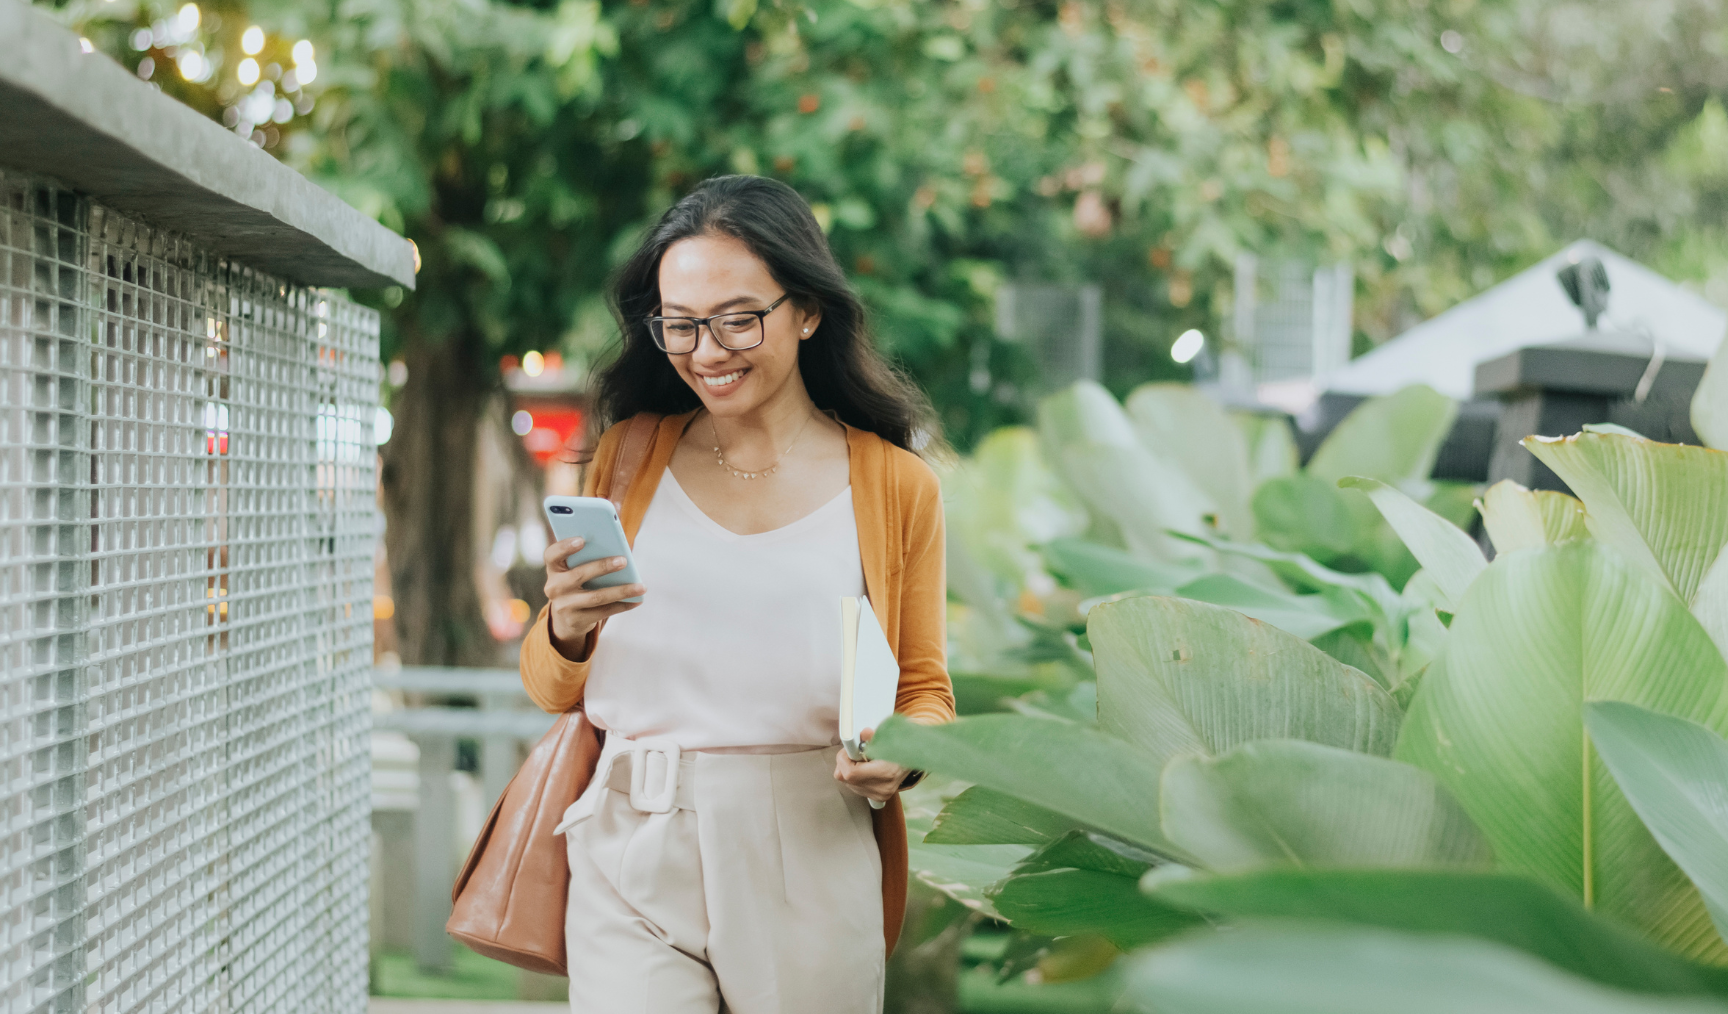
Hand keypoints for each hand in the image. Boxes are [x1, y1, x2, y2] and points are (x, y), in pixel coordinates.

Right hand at [542, 537, 644, 656]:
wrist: (566, 618)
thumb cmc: (576, 584)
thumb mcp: (573, 571)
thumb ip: (586, 559)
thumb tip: (618, 552)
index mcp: (554, 569)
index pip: (552, 555)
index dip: (565, 547)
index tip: (582, 540)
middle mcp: (554, 587)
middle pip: (579, 575)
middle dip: (603, 567)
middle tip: (624, 561)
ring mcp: (564, 606)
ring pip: (596, 597)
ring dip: (621, 591)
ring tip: (641, 586)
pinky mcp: (576, 620)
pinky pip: (603, 612)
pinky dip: (622, 605)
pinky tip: (636, 600)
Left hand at [834, 728, 910, 803]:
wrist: (916, 757)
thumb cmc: (901, 745)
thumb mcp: (889, 737)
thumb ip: (873, 737)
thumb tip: (863, 733)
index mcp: (886, 773)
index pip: (850, 773)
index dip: (843, 759)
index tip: (848, 749)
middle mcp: (882, 788)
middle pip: (846, 779)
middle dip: (844, 763)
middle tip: (854, 752)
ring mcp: (879, 795)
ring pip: (848, 783)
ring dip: (850, 769)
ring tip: (863, 760)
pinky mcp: (877, 797)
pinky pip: (854, 787)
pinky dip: (856, 776)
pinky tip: (866, 768)